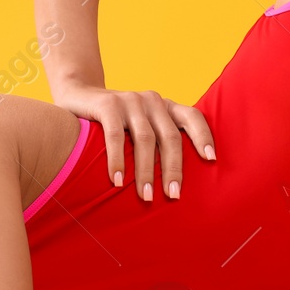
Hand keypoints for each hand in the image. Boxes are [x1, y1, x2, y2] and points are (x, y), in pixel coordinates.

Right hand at [51, 82, 214, 200]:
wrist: (79, 93)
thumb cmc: (116, 120)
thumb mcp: (141, 124)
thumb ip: (157, 139)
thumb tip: (176, 180)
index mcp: (165, 106)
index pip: (193, 116)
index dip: (203, 136)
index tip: (211, 159)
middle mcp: (152, 100)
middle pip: (170, 137)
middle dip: (173, 169)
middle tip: (173, 195)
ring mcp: (130, 100)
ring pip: (145, 140)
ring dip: (146, 171)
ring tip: (147, 196)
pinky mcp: (108, 104)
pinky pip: (116, 135)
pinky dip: (118, 159)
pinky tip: (117, 181)